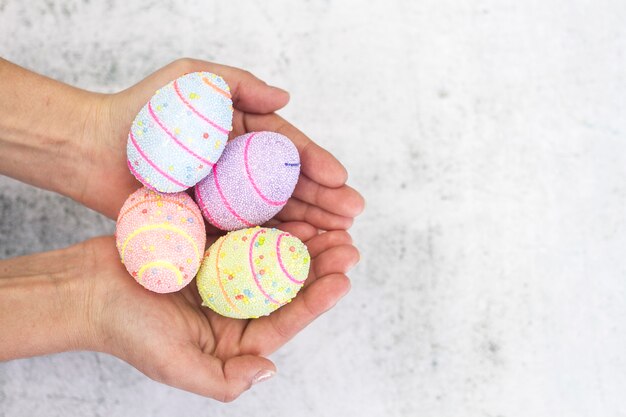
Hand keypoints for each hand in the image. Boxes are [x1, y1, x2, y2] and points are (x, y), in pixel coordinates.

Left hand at [78, 58, 363, 225]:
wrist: (94, 147)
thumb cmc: (143, 108)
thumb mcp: (194, 78)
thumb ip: (241, 84)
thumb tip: (286, 98)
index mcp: (244, 134)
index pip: (289, 150)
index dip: (317, 165)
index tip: (342, 180)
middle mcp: (241, 168)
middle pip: (291, 186)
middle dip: (325, 200)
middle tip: (351, 216)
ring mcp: (227, 198)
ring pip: (277, 213)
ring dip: (310, 224)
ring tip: (338, 236)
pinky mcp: (210, 223)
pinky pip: (248, 234)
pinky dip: (275, 242)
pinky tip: (300, 250)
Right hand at [83, 222, 357, 400]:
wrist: (85, 291)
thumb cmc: (126, 332)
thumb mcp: (176, 365)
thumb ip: (224, 379)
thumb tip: (269, 370)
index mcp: (233, 337)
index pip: (284, 319)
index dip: (317, 300)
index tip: (343, 278)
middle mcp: (234, 305)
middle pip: (286, 285)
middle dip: (320, 266)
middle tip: (347, 244)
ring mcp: (224, 273)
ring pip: (272, 256)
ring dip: (302, 240)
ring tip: (331, 223)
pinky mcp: (210, 245)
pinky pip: (246, 231)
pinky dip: (270, 220)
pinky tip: (292, 207)